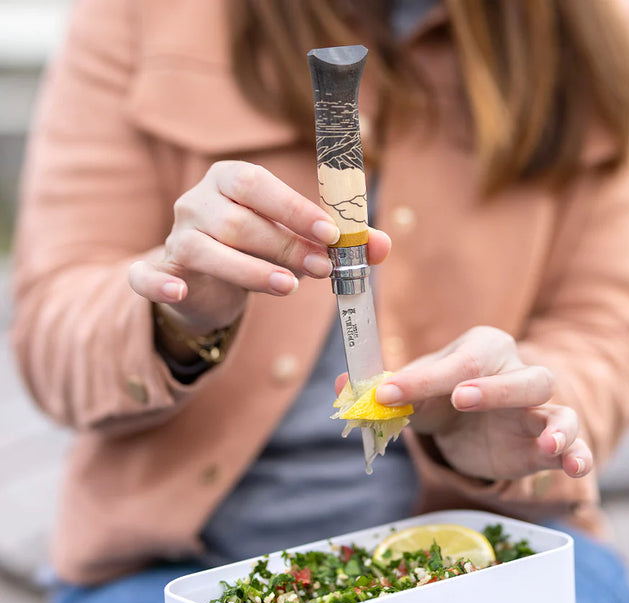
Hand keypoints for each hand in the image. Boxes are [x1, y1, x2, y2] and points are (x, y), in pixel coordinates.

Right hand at [129, 161, 390, 336]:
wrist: (207, 280)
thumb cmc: (257, 250)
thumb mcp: (297, 241)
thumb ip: (336, 241)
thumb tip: (382, 246)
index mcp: (229, 180)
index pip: (259, 186)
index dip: (294, 209)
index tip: (331, 233)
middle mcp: (196, 202)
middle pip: (238, 222)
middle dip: (286, 247)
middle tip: (324, 269)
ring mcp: (173, 237)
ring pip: (204, 249)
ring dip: (250, 270)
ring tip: (290, 287)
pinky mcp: (157, 270)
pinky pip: (145, 276)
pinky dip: (160, 284)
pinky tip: (182, 293)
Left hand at [370, 327, 592, 480]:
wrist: (465, 425)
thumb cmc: (439, 398)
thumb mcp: (411, 392)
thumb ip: (383, 388)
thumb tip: (343, 385)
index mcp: (481, 349)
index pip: (460, 361)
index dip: (422, 378)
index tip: (386, 395)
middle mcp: (516, 371)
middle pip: (522, 376)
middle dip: (494, 389)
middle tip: (460, 399)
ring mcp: (537, 408)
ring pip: (556, 406)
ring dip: (555, 424)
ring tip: (547, 443)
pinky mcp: (545, 442)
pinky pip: (573, 443)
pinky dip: (577, 453)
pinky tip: (574, 466)